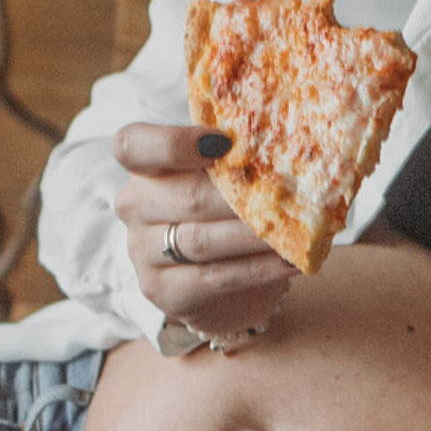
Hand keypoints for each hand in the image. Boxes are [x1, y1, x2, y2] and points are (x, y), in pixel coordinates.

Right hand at [112, 121, 293, 337]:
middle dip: (241, 196)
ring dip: (253, 234)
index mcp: (144, 168)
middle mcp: (135, 207)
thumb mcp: (223, 180)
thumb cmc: (223, 215)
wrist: (220, 287)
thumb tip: (287, 139)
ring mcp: (143, 252)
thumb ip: (237, 158)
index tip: (224, 143)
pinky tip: (290, 262)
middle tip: (289, 192)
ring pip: (201, 240)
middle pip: (186, 196)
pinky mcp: (163, 291)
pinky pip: (214, 277)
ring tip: (297, 229)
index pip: (132, 145)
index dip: (172, 142)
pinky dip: (257, 269)